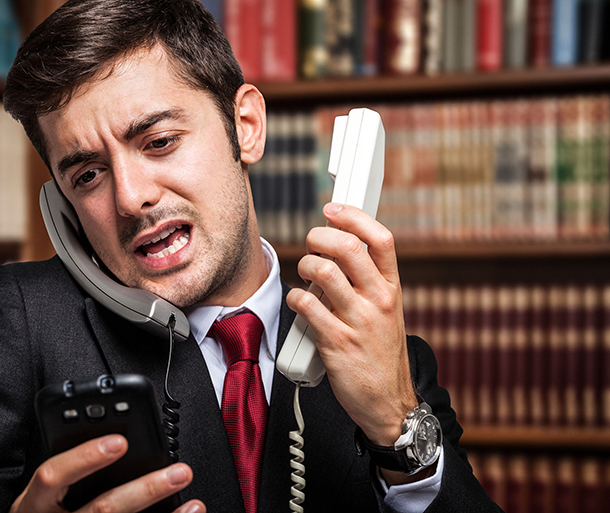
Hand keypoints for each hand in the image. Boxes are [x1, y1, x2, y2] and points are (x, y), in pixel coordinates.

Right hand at [9, 434, 204, 512]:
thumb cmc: (42, 512)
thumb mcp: (43, 491)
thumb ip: (68, 468)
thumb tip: (115, 437)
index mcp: (34, 503)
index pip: (53, 476)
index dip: (85, 457)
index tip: (120, 441)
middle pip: (102, 509)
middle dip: (145, 488)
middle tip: (178, 471)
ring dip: (163, 510)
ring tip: (190, 495)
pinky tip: (187, 512)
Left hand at [286, 203, 416, 446]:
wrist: (389, 403)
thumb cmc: (382, 355)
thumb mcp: (387, 313)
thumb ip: (368, 283)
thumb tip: (339, 250)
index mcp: (392, 289)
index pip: (381, 238)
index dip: (354, 216)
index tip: (333, 210)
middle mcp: (379, 301)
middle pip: (348, 247)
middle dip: (320, 236)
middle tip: (311, 242)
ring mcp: (358, 321)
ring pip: (324, 272)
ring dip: (305, 265)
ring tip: (304, 274)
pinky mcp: (336, 342)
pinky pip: (307, 305)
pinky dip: (295, 297)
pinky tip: (298, 301)